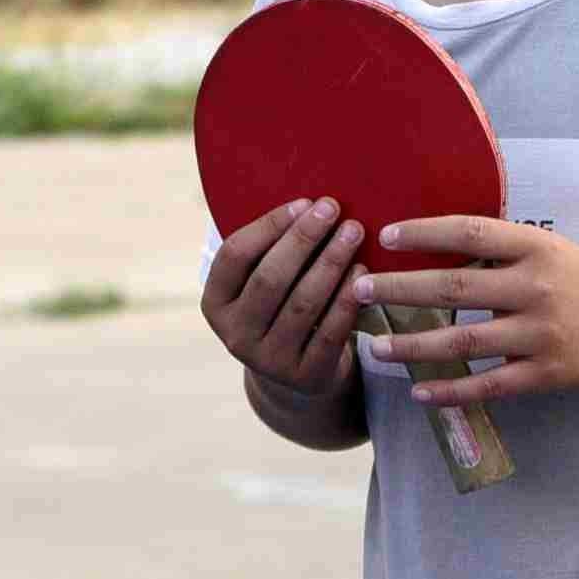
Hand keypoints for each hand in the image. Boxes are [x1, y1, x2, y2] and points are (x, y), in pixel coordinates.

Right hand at [202, 199, 367, 394]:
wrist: (296, 377)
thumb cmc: (281, 309)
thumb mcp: (259, 285)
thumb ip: (269, 250)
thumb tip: (308, 201)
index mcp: (216, 303)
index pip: (235, 255)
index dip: (269, 226)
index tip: (304, 202)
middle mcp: (235, 335)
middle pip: (270, 277)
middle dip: (303, 238)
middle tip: (333, 209)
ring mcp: (269, 361)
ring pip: (303, 303)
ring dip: (331, 262)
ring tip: (353, 233)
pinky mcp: (305, 376)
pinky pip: (330, 331)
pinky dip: (347, 299)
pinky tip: (362, 273)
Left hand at [352, 215, 578, 404]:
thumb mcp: (549, 250)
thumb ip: (500, 250)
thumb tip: (434, 245)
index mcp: (534, 247)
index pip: (470, 232)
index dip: (425, 232)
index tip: (386, 235)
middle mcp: (535, 287)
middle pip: (454, 287)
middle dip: (400, 290)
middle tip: (358, 290)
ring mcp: (541, 333)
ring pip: (463, 342)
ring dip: (412, 346)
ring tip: (374, 347)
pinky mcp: (547, 373)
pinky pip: (489, 385)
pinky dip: (451, 391)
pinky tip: (419, 392)